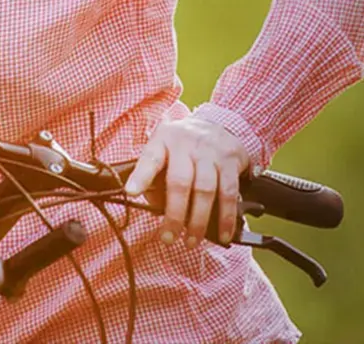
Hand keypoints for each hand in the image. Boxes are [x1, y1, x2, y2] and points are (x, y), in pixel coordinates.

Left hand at [121, 117, 250, 244]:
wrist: (217, 123)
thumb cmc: (183, 147)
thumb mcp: (164, 152)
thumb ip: (155, 178)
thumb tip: (157, 210)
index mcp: (164, 140)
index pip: (150, 158)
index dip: (141, 176)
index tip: (131, 192)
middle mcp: (187, 143)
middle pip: (180, 182)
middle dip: (174, 215)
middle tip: (168, 238)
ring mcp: (211, 151)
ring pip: (205, 190)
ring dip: (198, 221)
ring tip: (192, 241)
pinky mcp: (232, 160)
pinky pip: (229, 192)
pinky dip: (226, 217)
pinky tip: (223, 234)